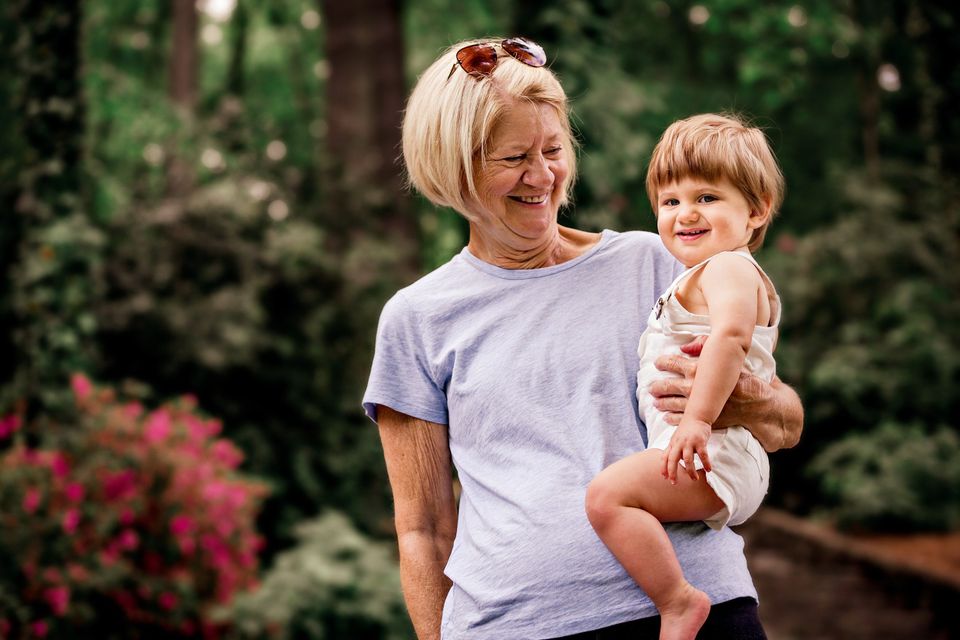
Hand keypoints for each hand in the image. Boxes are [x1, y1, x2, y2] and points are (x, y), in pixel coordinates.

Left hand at [651, 335, 768, 429]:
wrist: (757, 404)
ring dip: (661, 403)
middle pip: (667, 386)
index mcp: (699, 368)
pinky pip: (681, 419)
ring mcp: (696, 404)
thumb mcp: (728, 356)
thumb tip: (684, 347)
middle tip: (652, 388)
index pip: (672, 363)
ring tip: (656, 402)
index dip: (663, 362)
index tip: (658, 363)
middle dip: (657, 387)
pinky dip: (672, 418)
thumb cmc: (743, 378)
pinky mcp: (701, 418)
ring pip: (671, 403)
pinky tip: (666, 417)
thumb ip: (705, 346)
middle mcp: (694, 387)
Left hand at [662, 418, 711, 483]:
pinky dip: (706, 463)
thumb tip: (669, 463)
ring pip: (687, 460)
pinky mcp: (700, 441)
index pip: (665, 457)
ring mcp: (689, 442)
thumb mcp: (676, 438)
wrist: (696, 416)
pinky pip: (703, 455)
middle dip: (672, 472)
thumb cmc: (686, 429)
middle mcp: (679, 443)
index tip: (664, 477)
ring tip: (694, 479)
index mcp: (673, 444)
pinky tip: (709, 470)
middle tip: (674, 483)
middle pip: (672, 459)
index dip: (663, 467)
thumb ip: (673, 449)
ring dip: (690, 471)